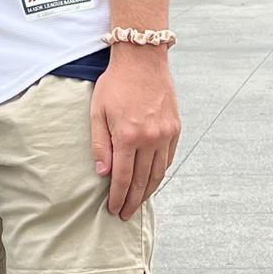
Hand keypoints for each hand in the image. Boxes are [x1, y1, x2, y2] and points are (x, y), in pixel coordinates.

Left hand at [90, 51, 179, 221]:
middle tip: (125, 214)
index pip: (123, 177)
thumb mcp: (97, 111)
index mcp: (127, 136)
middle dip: (133, 201)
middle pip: (142, 181)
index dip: (118, 197)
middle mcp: (149, 138)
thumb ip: (100, 144)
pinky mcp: (175, 128)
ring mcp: (165, 134)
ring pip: (158, 173)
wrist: (142, 59)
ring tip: (138, 203)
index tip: (113, 209)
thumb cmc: (115, 83)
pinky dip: (160, 173)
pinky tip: (153, 181)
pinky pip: (168, 158)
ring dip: (148, 192)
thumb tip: (103, 173)